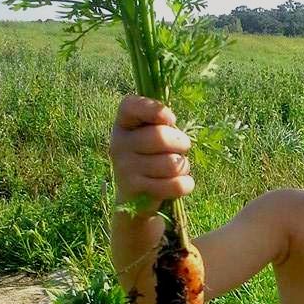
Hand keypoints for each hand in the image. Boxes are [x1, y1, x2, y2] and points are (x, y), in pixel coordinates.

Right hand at [109, 95, 193, 215]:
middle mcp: (119, 143)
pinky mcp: (135, 191)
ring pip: (171, 163)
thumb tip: (170, 122)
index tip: (171, 119)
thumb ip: (162, 125)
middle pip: (160, 137)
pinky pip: (174, 185)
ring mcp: (124, 167)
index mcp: (124, 123)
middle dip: (182, 143)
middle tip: (183, 148)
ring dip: (183, 167)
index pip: (131, 105)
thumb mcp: (154, 136)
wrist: (136, 198)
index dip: (154, 109)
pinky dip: (185, 185)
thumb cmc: (153, 157)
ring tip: (176, 169)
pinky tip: (178, 184)